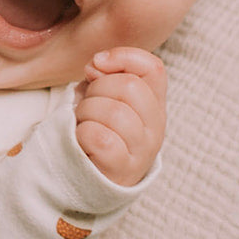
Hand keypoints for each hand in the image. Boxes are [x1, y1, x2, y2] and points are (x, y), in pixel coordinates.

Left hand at [75, 48, 165, 186]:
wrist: (88, 182)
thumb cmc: (97, 133)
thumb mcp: (106, 99)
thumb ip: (106, 76)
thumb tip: (96, 64)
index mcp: (155, 105)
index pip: (153, 67)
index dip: (123, 57)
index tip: (96, 65)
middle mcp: (156, 128)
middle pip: (129, 86)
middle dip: (96, 90)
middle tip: (87, 106)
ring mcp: (142, 151)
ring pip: (113, 111)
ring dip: (86, 113)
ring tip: (83, 125)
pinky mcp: (123, 171)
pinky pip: (100, 138)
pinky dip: (83, 134)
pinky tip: (82, 142)